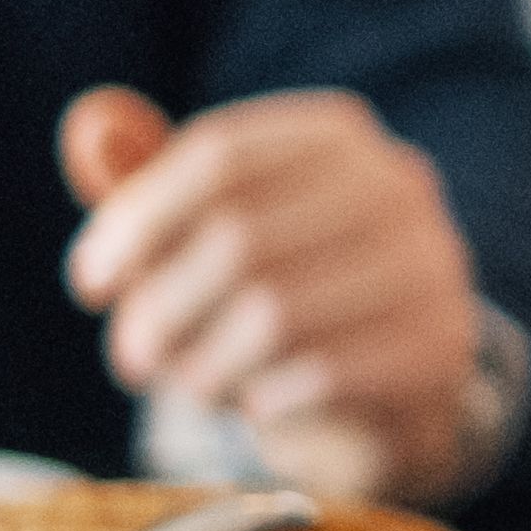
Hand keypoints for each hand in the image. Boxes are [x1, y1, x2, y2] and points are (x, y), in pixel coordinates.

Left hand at [56, 87, 486, 504]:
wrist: (396, 382)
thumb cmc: (286, 288)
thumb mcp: (213, 230)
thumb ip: (149, 182)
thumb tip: (91, 125)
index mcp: (339, 137)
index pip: (220, 156)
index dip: (138, 220)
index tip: (90, 282)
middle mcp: (397, 186)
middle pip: (240, 236)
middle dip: (162, 307)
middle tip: (132, 358)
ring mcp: (430, 265)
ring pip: (276, 313)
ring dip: (207, 363)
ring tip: (190, 387)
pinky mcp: (440, 346)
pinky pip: (325, 373)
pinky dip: (268, 396)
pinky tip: (257, 404)